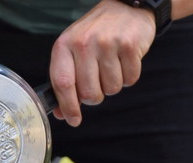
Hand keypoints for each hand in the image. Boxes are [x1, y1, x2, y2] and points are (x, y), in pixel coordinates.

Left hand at [50, 0, 155, 125]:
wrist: (125, 7)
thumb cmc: (94, 35)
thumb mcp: (72, 52)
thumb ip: (66, 82)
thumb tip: (64, 114)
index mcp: (64, 45)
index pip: (62, 83)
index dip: (68, 107)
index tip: (73, 120)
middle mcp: (84, 43)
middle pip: (89, 93)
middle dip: (95, 97)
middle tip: (98, 83)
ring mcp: (107, 43)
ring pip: (111, 89)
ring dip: (112, 85)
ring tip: (111, 66)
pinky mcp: (129, 45)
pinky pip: (130, 80)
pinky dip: (128, 77)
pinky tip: (124, 61)